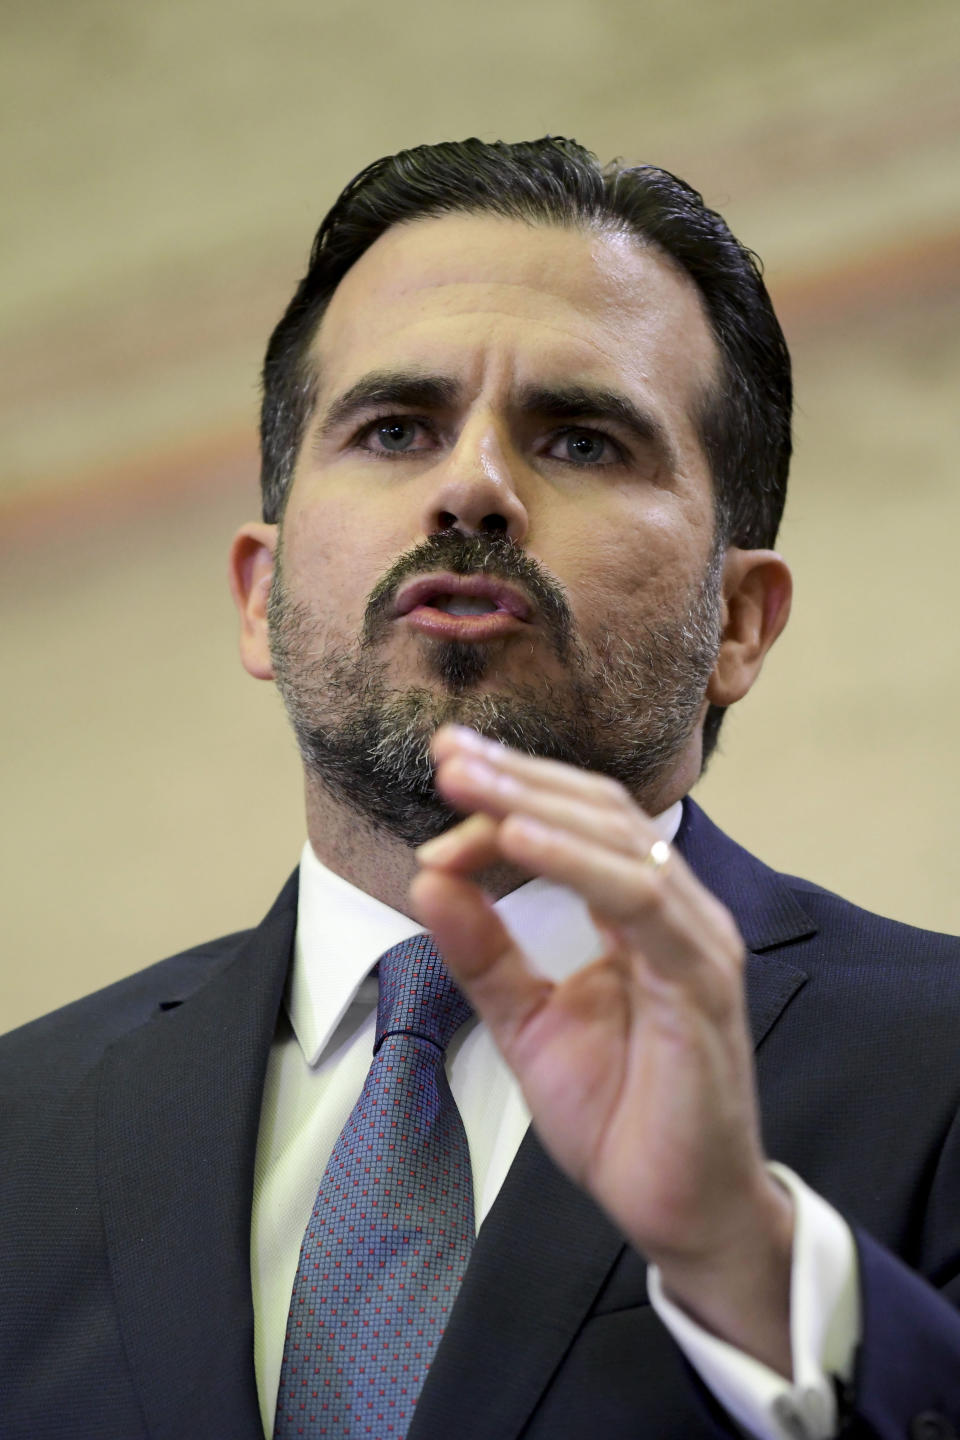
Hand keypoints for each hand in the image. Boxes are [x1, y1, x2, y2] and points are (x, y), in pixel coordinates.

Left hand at [410, 725, 794, 1375]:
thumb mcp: (528, 1022)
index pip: (582, 821)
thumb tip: (427, 879)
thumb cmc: (620, 1114)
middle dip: (518, 776)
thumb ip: (483, 952)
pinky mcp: (701, 980)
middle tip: (447, 754)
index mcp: (645, 912)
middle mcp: (679, 911)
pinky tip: (517, 838)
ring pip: (620, 840)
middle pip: (601, 812)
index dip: (515, 788)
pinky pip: (638, 898)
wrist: (679, 1208)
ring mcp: (697, 941)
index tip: (446, 770)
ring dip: (535, 804)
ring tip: (467, 784)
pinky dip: (575, 861)